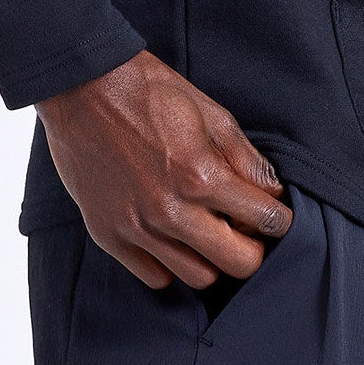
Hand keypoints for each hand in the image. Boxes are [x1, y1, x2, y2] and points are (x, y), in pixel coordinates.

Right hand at [34, 49, 292, 292]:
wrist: (84, 87)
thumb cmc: (150, 92)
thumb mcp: (211, 113)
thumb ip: (245, 158)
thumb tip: (273, 191)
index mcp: (202, 175)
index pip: (265, 220)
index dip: (279, 219)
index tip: (275, 215)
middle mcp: (171, 211)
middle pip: (238, 264)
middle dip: (253, 247)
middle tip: (246, 229)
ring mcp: (137, 228)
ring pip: (198, 277)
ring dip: (212, 258)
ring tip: (207, 231)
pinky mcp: (108, 235)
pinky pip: (155, 276)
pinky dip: (170, 263)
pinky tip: (172, 235)